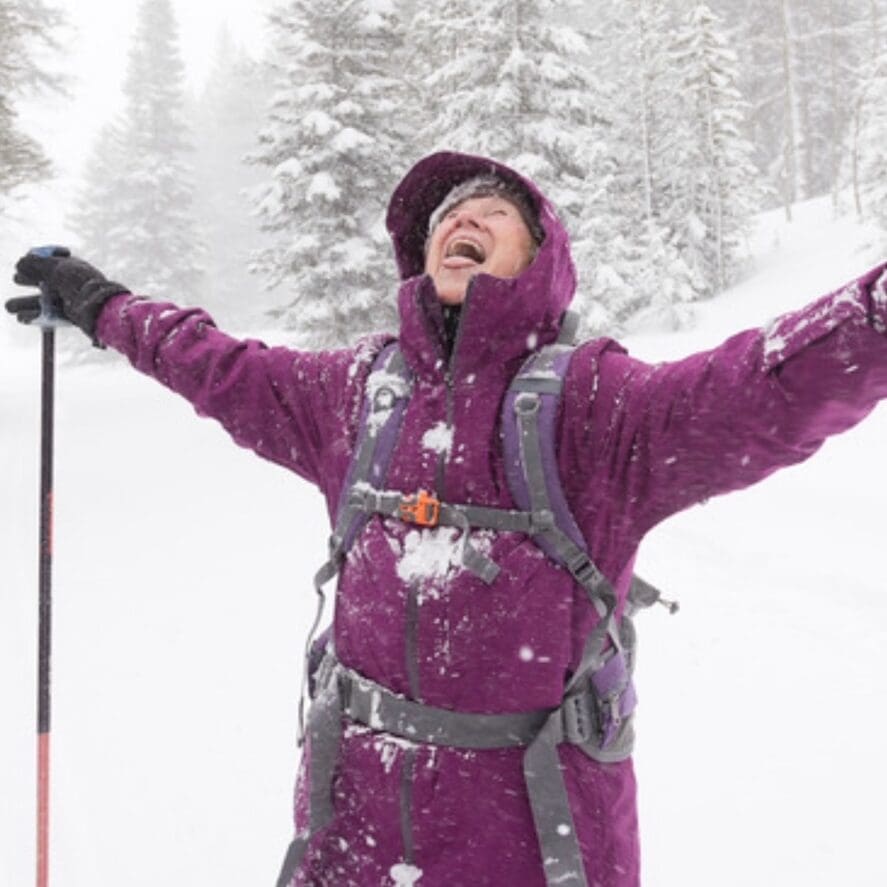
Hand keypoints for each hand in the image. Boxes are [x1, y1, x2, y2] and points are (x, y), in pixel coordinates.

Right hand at [8, 246, 129, 338]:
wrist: (98, 306)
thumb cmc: (78, 283)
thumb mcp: (55, 268)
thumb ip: (35, 264)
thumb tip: (20, 263)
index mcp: (71, 268)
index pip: (50, 262)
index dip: (35, 263)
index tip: (24, 266)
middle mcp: (70, 283)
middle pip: (45, 281)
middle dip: (27, 280)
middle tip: (16, 279)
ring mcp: (70, 300)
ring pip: (44, 301)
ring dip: (25, 303)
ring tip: (9, 308)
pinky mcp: (70, 316)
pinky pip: (49, 316)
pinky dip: (34, 316)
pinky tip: (21, 318)